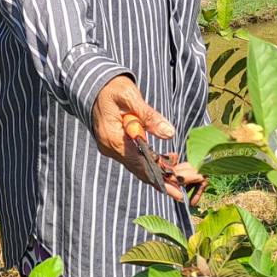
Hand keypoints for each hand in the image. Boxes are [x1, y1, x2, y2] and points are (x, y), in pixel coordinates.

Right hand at [91, 75, 182, 198]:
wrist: (94, 85)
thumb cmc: (112, 87)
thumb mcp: (130, 97)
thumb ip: (149, 116)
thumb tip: (170, 133)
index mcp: (113, 139)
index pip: (140, 164)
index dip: (160, 178)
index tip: (177, 189)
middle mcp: (111, 148)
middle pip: (140, 170)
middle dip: (163, 180)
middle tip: (183, 191)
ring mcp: (112, 148)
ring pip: (139, 166)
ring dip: (160, 171)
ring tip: (182, 175)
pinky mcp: (116, 145)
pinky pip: (135, 157)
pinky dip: (152, 160)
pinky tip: (169, 159)